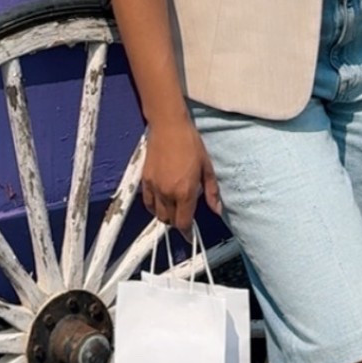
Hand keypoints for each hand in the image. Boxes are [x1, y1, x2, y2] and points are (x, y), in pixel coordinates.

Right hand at [141, 116, 222, 234]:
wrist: (168, 127)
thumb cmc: (191, 144)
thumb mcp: (207, 167)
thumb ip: (211, 192)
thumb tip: (217, 210)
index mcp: (185, 192)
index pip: (183, 222)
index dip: (187, 232)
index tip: (190, 236)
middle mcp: (167, 194)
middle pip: (170, 221)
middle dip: (178, 223)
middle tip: (185, 216)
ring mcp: (154, 187)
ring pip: (158, 214)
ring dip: (166, 216)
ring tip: (174, 209)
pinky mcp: (144, 180)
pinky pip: (147, 203)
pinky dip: (154, 207)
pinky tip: (161, 201)